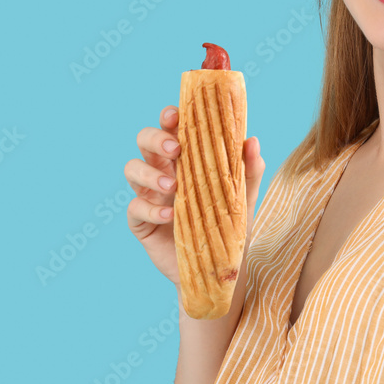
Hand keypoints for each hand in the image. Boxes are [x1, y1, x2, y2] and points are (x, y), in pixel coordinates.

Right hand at [125, 105, 265, 285]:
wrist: (219, 269)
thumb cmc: (229, 226)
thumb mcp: (243, 198)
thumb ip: (249, 170)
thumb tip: (252, 140)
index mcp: (186, 158)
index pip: (172, 128)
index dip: (168, 117)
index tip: (175, 114)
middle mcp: (164, 171)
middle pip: (144, 141)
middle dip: (155, 139)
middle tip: (176, 149)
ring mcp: (150, 195)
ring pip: (132, 169)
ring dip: (149, 173)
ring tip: (173, 186)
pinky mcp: (141, 222)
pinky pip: (134, 208)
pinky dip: (150, 208)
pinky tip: (169, 214)